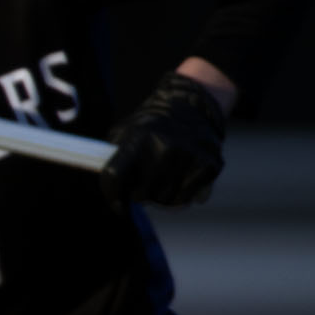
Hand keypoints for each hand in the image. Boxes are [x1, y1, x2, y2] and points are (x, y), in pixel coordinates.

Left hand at [101, 68, 230, 207]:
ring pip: (166, 201)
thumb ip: (110, 158)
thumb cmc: (148, 128)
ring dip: (161, 196)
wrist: (190, 108)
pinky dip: (182, 195)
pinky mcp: (209, 164)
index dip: (112, 195)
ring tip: (163, 179)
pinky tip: (180, 178)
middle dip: (140, 194)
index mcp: (137, 138)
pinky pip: (188, 198)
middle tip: (144, 184)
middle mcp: (164, 146)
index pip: (114, 176)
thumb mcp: (123, 133)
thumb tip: (106, 185)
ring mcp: (188, 156)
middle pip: (141, 195)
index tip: (118, 206)